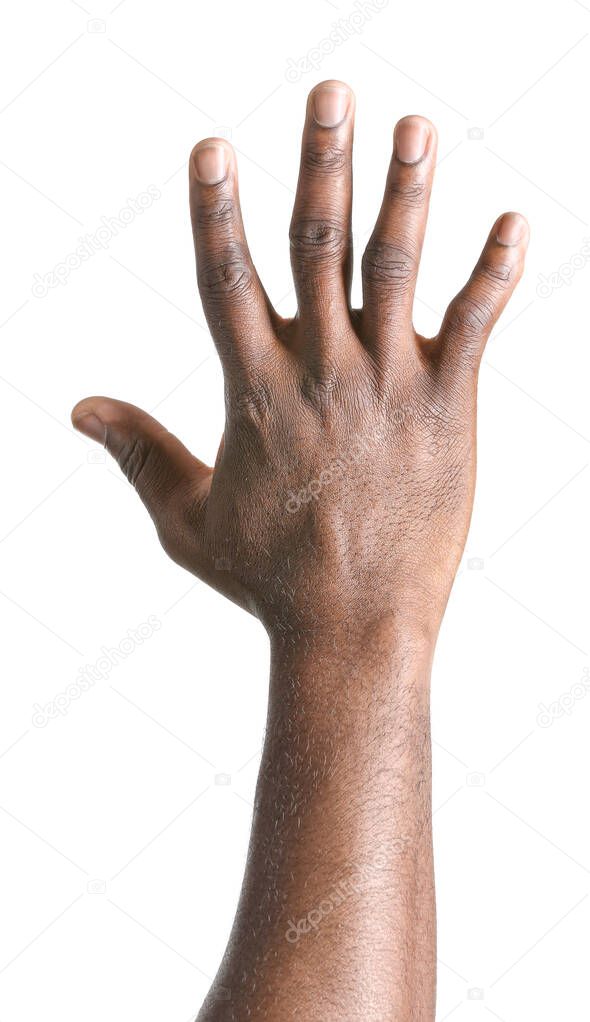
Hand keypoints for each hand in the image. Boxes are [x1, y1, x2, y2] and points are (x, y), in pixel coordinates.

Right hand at [72, 80, 527, 641]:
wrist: (352, 628)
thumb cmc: (266, 577)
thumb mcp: (184, 516)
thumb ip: (137, 450)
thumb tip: (77, 406)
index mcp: (255, 392)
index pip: (226, 281)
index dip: (215, 212)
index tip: (212, 148)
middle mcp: (320, 373)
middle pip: (317, 249)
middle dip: (322, 165)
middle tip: (331, 92)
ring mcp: (388, 387)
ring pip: (396, 271)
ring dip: (407, 192)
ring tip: (417, 126)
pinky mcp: (447, 408)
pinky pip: (475, 327)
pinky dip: (495, 273)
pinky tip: (515, 222)